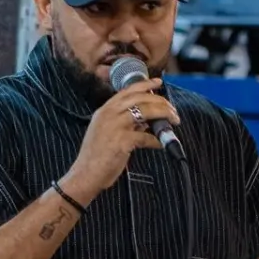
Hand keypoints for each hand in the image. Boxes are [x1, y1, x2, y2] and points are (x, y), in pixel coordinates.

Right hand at [63, 78, 179, 195]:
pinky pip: (146, 137)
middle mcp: (109, 114)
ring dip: (163, 114)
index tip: (158, 82)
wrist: (84, 175)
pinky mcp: (122, 141)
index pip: (127, 91)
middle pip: (140, 98)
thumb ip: (124, 123)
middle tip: (172, 109)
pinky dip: (157, 140)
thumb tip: (146, 120)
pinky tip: (162, 144)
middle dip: (160, 101)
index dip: (145, 84)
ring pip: (145, 111)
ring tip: (174, 120)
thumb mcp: (107, 132)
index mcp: (104, 110)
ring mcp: (115, 127)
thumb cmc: (96, 156)